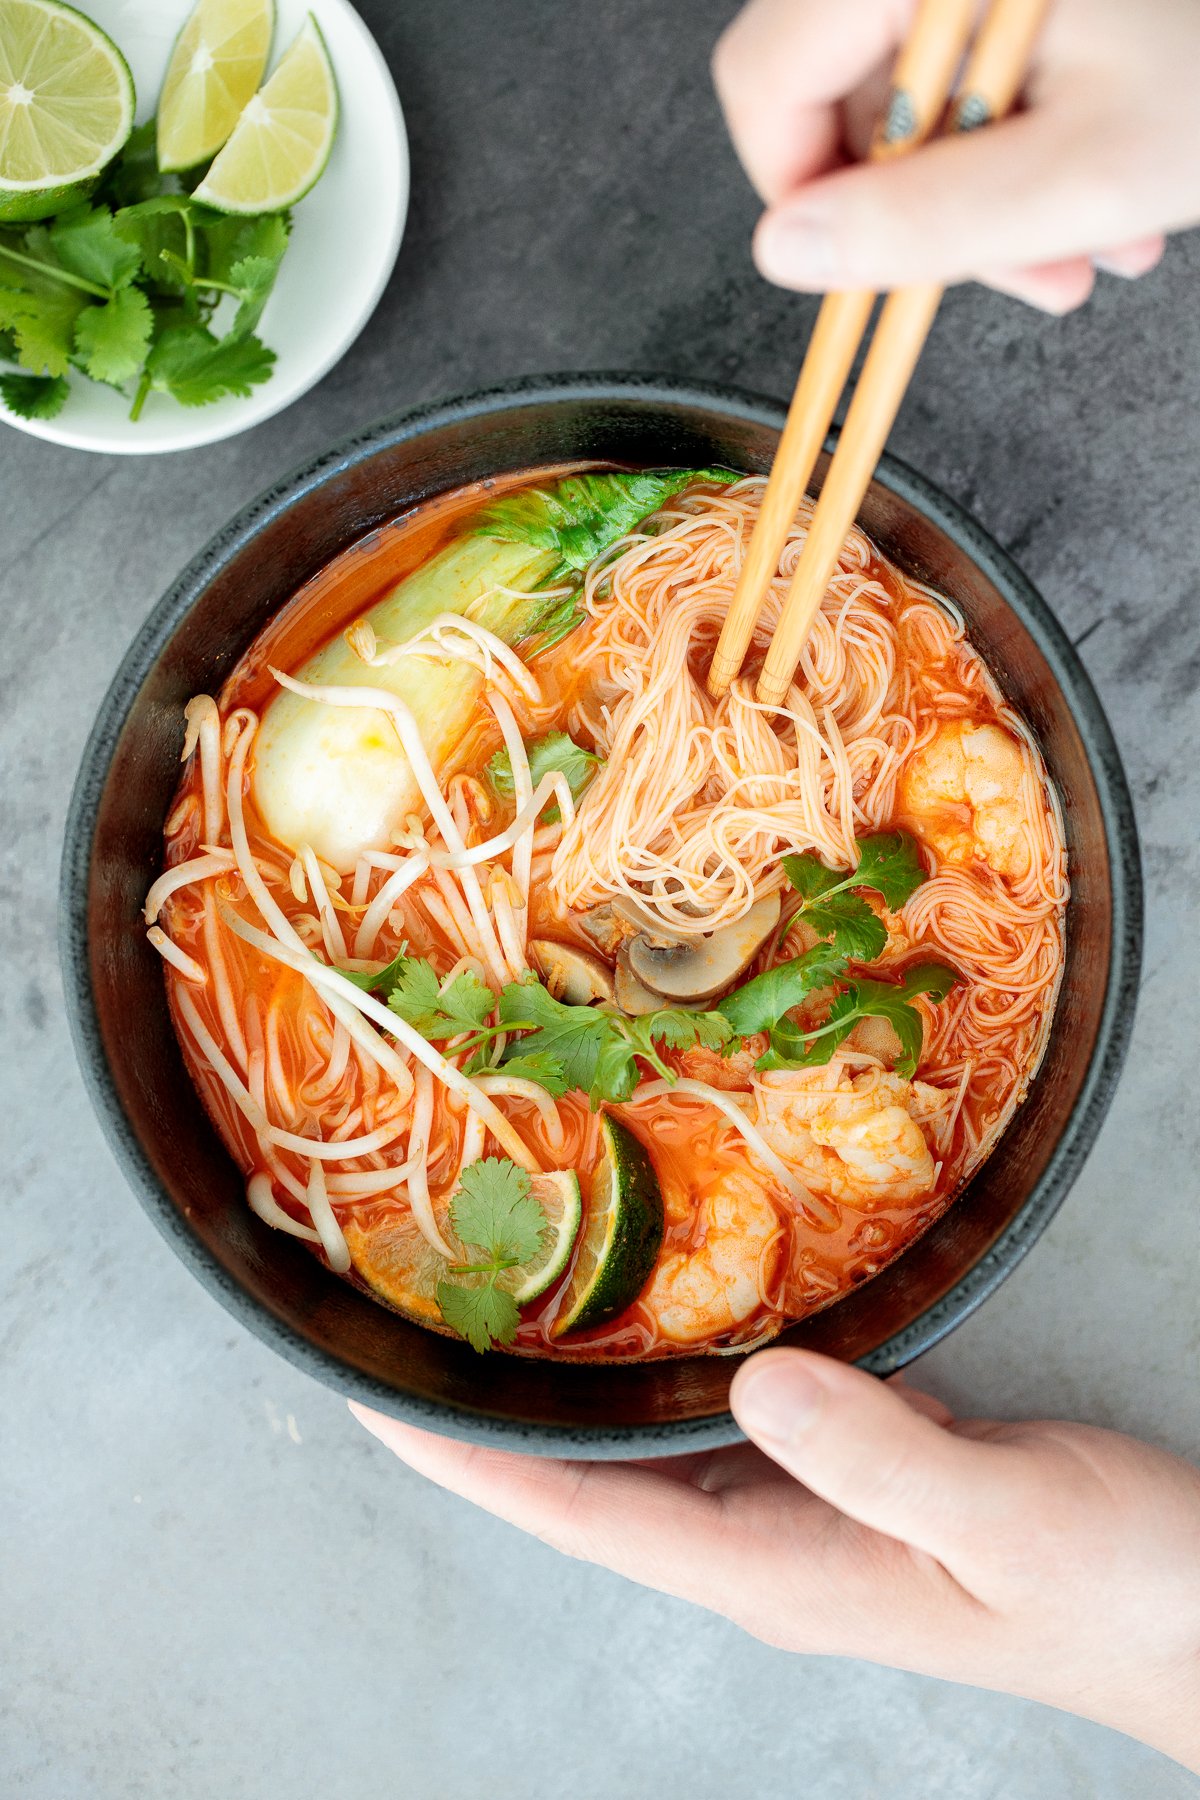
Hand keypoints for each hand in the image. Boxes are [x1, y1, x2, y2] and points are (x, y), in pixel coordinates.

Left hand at [351, 1349, 1199, 1770]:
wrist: (1196, 1614)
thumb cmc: (1111, 1587)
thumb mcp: (1002, 1521)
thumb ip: (882, 1457)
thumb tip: (762, 1378)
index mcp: (769, 1566)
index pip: (573, 1514)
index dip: (464, 1463)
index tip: (373, 1399)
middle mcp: (759, 1540)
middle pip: (583, 1479)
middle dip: (486, 1413)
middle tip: (411, 1311)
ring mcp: (801, 1506)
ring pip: (647, 1437)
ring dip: (564, 1380)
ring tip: (494, 1290)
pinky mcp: (847, 1467)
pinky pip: (722, 1408)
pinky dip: (666, 1358)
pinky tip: (655, 1297)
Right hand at [711, 0, 1199, 310]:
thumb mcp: (1081, 172)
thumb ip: (917, 223)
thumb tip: (787, 252)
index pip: (767, 73)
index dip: (792, 191)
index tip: (855, 264)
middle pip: (845, 83)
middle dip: (925, 205)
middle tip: (1022, 270)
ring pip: (921, 80)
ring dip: (988, 187)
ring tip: (1089, 244)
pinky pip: (980, 53)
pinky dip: (1026, 131)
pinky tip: (1100, 180)